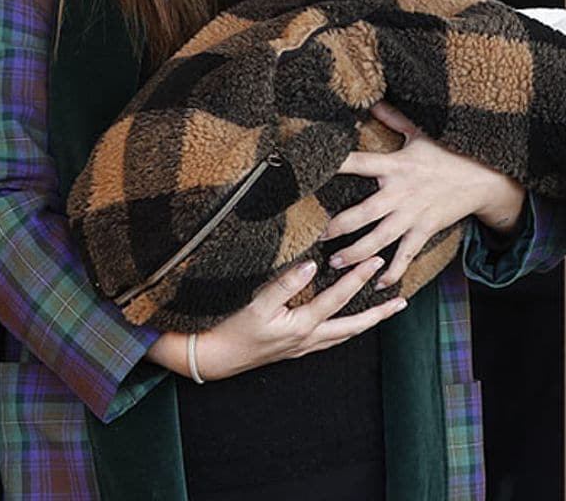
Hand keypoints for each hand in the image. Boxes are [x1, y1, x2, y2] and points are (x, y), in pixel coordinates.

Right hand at [146, 255, 405, 380]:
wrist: (218, 358)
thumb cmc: (234, 329)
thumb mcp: (257, 304)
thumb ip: (285, 283)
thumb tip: (312, 265)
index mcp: (303, 325)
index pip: (338, 298)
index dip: (358, 277)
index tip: (376, 261)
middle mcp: (310, 338)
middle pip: (354, 326)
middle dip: (378, 313)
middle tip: (401, 301)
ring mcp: (304, 346)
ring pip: (345, 334)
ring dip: (366, 322)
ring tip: (383, 312)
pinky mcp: (296, 347)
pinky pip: (332, 338)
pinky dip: (347, 329)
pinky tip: (346, 325)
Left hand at [324, 101, 525, 288]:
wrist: (484, 180)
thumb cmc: (447, 155)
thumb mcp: (420, 133)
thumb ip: (393, 118)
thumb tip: (371, 98)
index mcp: (395, 167)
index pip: (358, 163)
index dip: (335, 164)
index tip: (311, 169)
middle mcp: (400, 194)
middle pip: (364, 213)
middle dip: (340, 226)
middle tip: (318, 235)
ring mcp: (412, 215)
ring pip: (380, 239)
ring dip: (357, 253)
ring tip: (336, 262)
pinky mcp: (425, 231)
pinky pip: (406, 255)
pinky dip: (393, 271)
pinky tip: (378, 284)